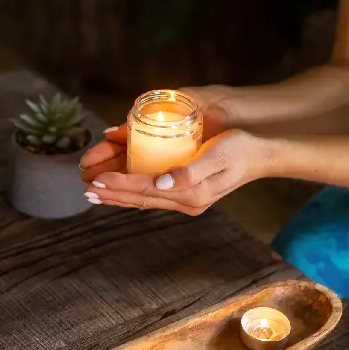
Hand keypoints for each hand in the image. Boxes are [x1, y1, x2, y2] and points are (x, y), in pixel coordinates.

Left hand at [82, 129, 273, 215]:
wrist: (262, 155)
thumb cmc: (241, 149)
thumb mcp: (218, 155)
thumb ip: (191, 170)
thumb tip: (163, 180)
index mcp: (191, 193)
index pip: (146, 189)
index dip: (119, 185)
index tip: (97, 179)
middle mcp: (185, 200)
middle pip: (140, 199)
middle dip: (112, 194)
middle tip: (86, 190)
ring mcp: (186, 199)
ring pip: (144, 199)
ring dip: (119, 196)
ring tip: (95, 193)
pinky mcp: (186, 193)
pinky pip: (153, 195)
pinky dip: (133, 193)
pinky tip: (121, 189)